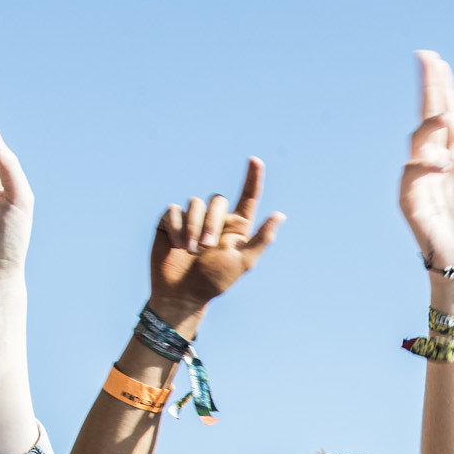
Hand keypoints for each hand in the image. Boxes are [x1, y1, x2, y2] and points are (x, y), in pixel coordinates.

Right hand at [148, 157, 284, 325]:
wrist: (183, 292)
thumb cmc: (215, 281)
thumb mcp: (243, 262)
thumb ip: (261, 238)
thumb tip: (281, 215)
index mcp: (236, 227)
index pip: (247, 197)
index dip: (253, 178)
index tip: (255, 160)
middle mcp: (215, 219)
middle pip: (216, 199)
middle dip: (211, 222)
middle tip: (206, 247)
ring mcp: (192, 219)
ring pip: (194, 203)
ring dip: (193, 227)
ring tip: (191, 250)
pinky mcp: (172, 221)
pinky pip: (174, 210)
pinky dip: (178, 227)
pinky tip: (177, 244)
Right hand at [399, 51, 453, 271]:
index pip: (449, 113)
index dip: (443, 88)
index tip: (437, 61)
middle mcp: (439, 160)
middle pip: (429, 116)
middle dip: (428, 88)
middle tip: (427, 60)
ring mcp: (423, 176)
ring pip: (419, 139)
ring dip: (430, 125)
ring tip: (445, 116)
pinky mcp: (411, 197)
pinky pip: (412, 172)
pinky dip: (425, 164)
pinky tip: (441, 162)